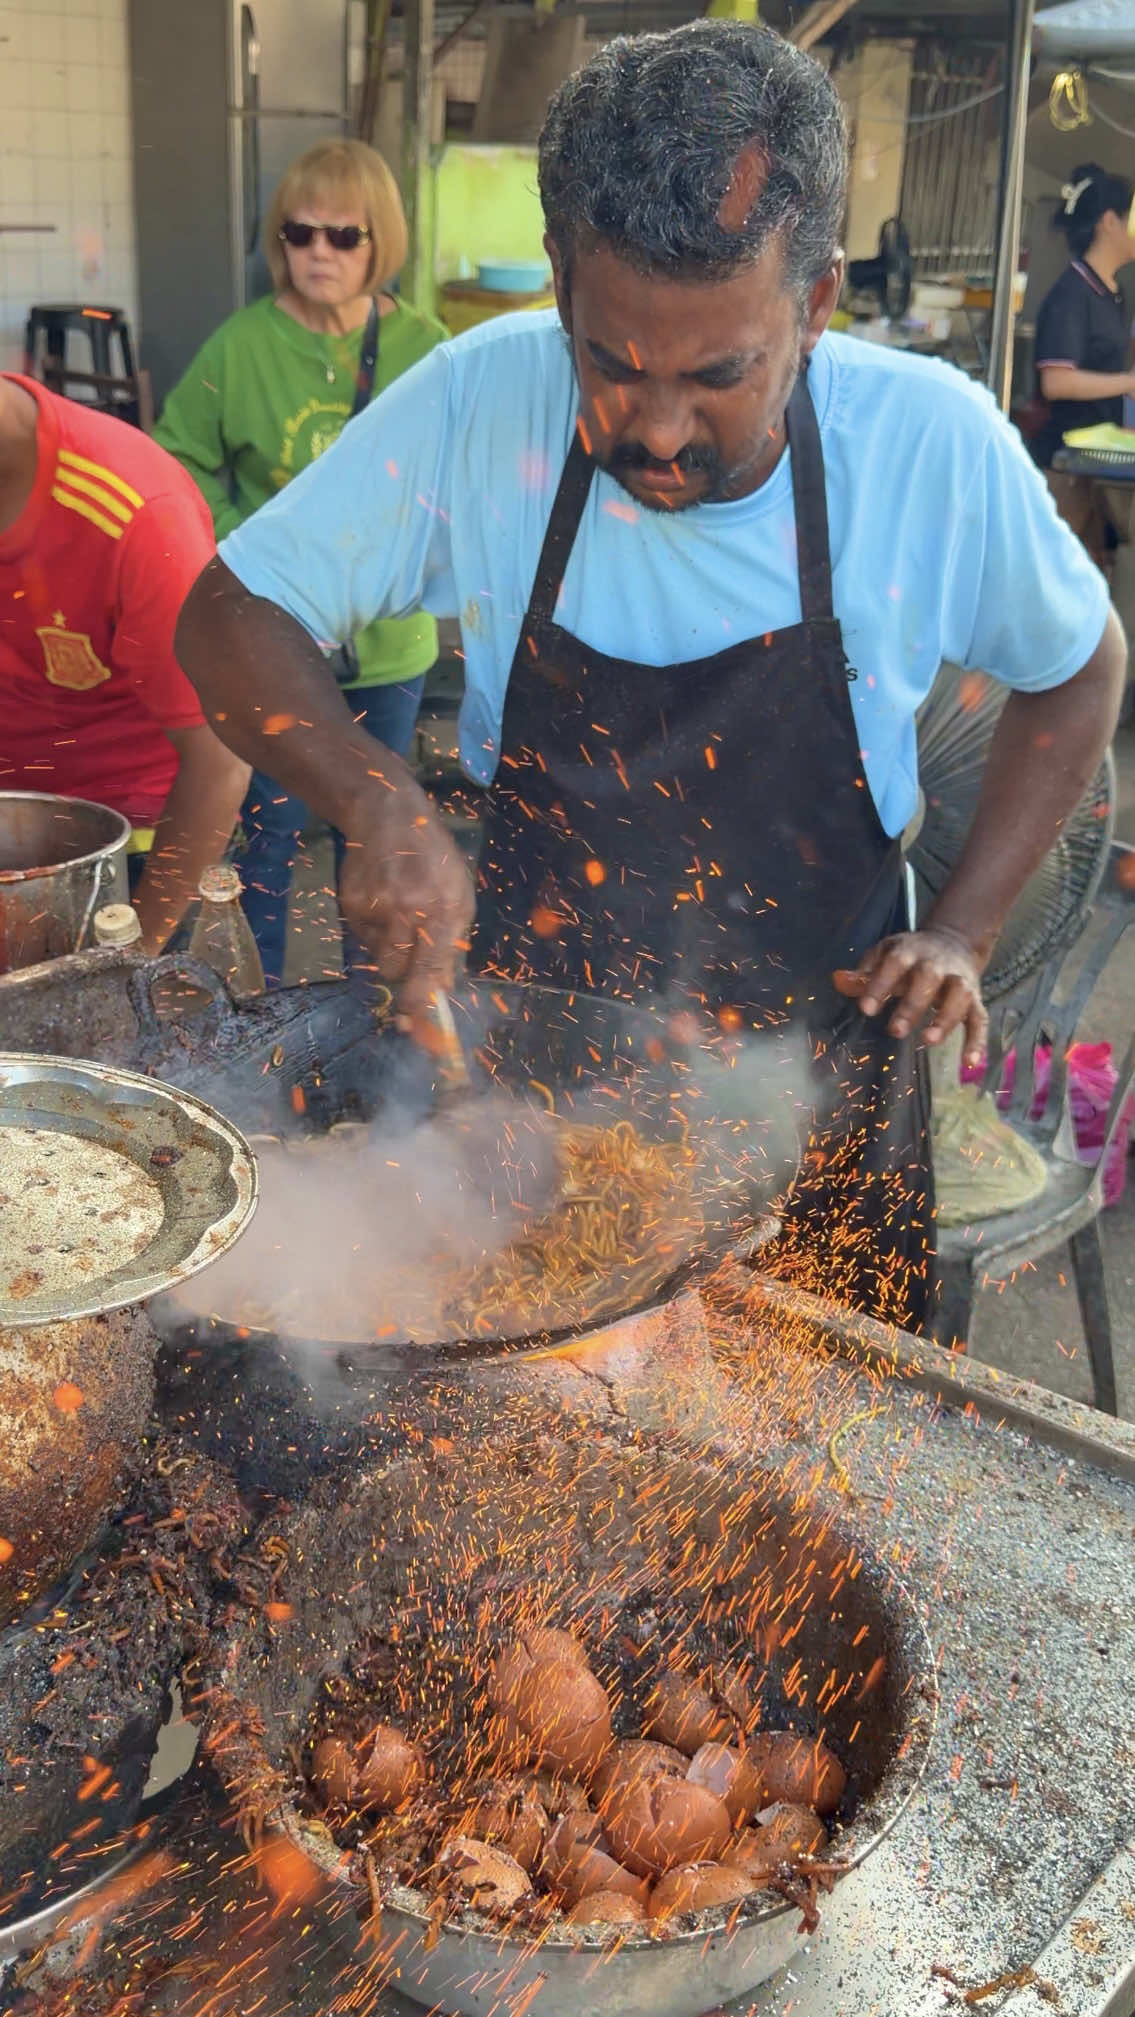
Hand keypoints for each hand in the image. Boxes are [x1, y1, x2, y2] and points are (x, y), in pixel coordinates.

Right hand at [336, 770, 474, 1022]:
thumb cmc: (433, 859)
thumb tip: (443, 992)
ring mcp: (378, 909)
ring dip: (389, 955)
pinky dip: (373, 934)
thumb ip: (452, 945)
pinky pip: (362, 940)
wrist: (387, 815)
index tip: (419, 1030)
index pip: (433, 972)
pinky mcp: (352, 905)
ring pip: (379, 961)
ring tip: (397, 923)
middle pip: (399, 975)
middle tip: (407, 979)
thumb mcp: (459, 896)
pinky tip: (381, 904)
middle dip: (404, 984)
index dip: (424, 1007)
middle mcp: (411, 913)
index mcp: (446, 912)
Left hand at [833, 924, 987, 1064]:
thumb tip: (837, 981)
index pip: (895, 964)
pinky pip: (980, 1019)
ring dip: (946, 1019)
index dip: (880, 984)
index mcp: (910, 951)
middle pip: (928, 979)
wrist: (955, 942)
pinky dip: (977, 1040)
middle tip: (895, 1031)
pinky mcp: (975, 999)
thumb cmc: (910, 957)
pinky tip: (969, 1062)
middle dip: (913, 1004)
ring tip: (929, 1041)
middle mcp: (937, 964)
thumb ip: (863, 974)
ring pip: (958, 996)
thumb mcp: (885, 956)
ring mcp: (959, 981)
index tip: (866, 1009)